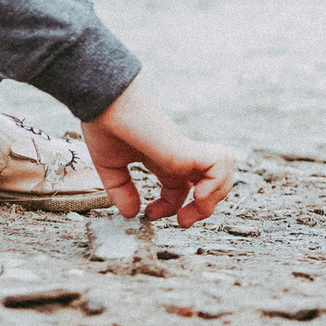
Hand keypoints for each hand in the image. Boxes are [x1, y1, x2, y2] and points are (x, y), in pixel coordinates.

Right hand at [82, 78, 236, 227]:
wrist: (103, 102)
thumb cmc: (104, 125)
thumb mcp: (111, 166)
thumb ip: (121, 190)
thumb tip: (131, 214)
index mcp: (163, 158)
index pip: (181, 186)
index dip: (170, 207)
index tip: (149, 215)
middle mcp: (179, 155)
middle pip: (209, 183)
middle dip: (202, 209)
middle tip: (182, 222)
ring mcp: (185, 150)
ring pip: (223, 173)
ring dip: (214, 197)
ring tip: (194, 209)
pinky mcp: (187, 147)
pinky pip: (220, 165)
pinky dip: (216, 184)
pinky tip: (196, 195)